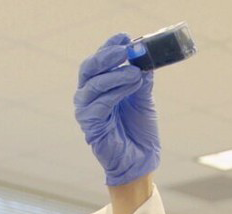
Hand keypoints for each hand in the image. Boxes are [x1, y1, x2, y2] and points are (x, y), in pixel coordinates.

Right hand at [74, 34, 160, 185]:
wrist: (141, 160)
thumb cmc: (140, 130)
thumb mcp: (143, 99)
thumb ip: (141, 80)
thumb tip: (145, 57)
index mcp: (100, 86)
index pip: (100, 61)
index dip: (110, 46)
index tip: (125, 35)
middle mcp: (88, 96)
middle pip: (90, 68)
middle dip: (108, 56)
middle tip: (126, 49)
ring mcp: (86, 110)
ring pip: (94, 84)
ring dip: (116, 75)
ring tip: (136, 72)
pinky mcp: (90, 125)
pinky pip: (99, 104)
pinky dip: (116, 92)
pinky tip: (132, 86)